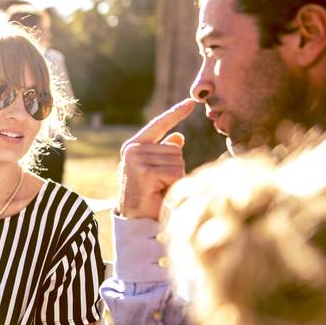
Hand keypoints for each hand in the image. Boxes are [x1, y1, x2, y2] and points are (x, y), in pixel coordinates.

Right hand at [117, 99, 194, 219]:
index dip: (176, 113)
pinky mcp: (144, 172)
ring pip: (177, 160)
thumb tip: (179, 137)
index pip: (159, 125)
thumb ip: (165, 153)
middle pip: (175, 148)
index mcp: (134, 146)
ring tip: (159, 190)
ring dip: (175, 178)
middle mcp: (133, 150)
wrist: (135, 222)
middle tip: (160, 185)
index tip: (192, 101)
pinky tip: (159, 193)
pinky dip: (173, 184)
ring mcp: (137, 160)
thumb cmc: (149, 197)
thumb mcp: (158, 171)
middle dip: (176, 168)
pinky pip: (175, 172)